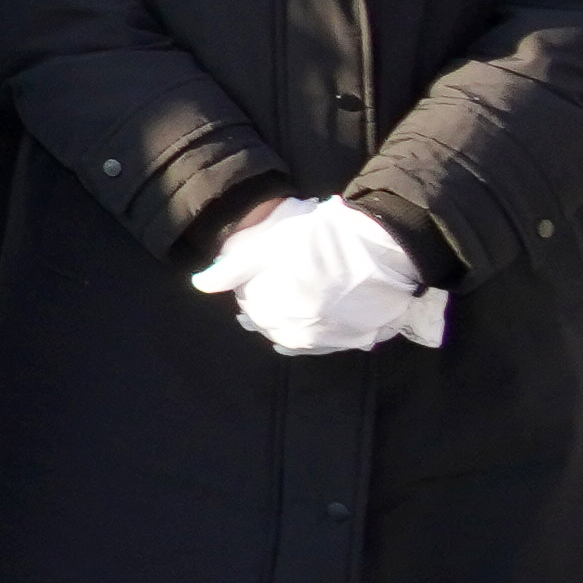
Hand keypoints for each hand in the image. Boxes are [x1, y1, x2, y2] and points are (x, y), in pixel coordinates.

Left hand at [193, 196, 443, 357]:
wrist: (383, 248)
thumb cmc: (320, 240)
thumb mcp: (267, 245)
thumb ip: (231, 268)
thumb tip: (199, 284)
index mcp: (270, 313)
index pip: (249, 308)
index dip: (251, 289)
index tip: (262, 272)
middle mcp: (295, 334)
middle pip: (271, 325)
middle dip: (270, 307)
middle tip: (282, 282)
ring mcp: (326, 341)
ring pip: (297, 335)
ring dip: (292, 320)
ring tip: (298, 296)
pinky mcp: (354, 340)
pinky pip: (326, 342)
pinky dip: (317, 329)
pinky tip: (317, 317)